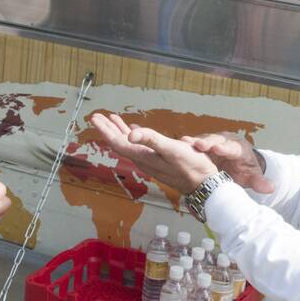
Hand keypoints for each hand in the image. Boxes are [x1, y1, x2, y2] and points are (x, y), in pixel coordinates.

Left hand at [89, 113, 217, 193]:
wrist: (204, 184)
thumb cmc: (191, 166)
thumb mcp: (171, 149)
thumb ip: (151, 140)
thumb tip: (130, 134)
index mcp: (143, 156)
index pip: (117, 142)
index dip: (105, 129)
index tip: (95, 118)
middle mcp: (143, 160)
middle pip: (119, 143)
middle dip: (108, 129)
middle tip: (97, 116)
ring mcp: (150, 161)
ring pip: (129, 144)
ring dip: (119, 131)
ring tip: (112, 119)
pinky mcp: (158, 161)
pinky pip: (140, 146)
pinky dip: (134, 136)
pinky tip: (135, 131)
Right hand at [182, 134, 273, 193]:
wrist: (238, 163)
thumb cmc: (245, 169)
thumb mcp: (252, 176)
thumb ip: (259, 182)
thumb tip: (270, 188)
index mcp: (237, 148)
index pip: (231, 147)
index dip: (224, 148)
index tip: (217, 149)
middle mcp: (224, 142)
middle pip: (214, 141)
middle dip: (206, 142)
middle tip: (196, 144)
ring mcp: (212, 143)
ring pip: (202, 141)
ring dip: (193, 143)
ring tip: (183, 143)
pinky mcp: (202, 147)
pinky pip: (193, 146)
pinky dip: (186, 147)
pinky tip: (175, 147)